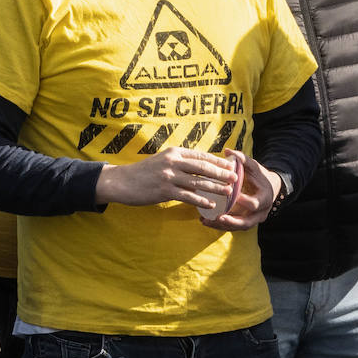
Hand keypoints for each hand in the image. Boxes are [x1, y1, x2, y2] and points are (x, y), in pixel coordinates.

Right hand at [95, 147, 237, 209]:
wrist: (122, 181)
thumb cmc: (144, 172)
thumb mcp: (163, 160)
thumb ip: (180, 162)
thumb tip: (201, 167)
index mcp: (174, 152)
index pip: (201, 155)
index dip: (217, 161)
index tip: (231, 165)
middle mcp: (173, 162)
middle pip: (203, 167)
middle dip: (221, 173)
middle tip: (235, 177)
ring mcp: (169, 176)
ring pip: (198, 182)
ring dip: (215, 187)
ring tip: (228, 192)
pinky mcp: (165, 191)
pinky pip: (187, 196)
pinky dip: (201, 200)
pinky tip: (211, 204)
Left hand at [201, 151, 281, 231]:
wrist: (270, 188)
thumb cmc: (260, 176)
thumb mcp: (254, 166)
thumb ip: (242, 159)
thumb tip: (227, 151)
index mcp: (264, 198)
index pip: (254, 204)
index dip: (244, 202)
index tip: (232, 196)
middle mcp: (261, 212)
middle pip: (246, 222)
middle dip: (231, 221)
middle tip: (218, 218)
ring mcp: (254, 220)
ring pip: (238, 227)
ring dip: (222, 226)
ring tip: (207, 221)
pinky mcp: (246, 223)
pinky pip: (233, 228)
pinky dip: (220, 226)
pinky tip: (206, 221)